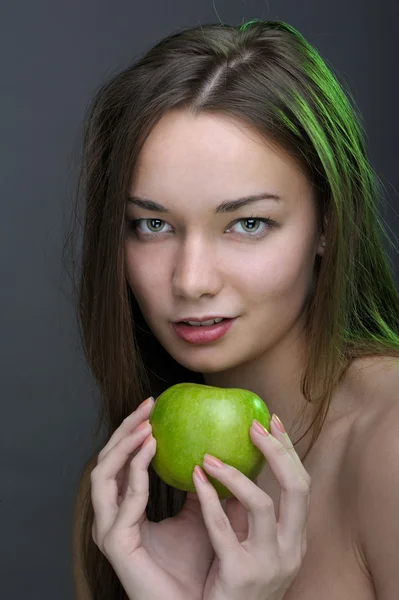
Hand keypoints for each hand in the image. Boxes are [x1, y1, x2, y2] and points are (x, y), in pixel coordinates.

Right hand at [90, 397, 214, 599]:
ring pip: (102, 474)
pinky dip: (135, 471)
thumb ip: (201, 488)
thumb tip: (215, 452)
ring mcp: (109, 529)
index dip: (132, 431)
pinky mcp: (115, 544)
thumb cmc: (198, 567)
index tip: (154, 406)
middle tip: (148, 404)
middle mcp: (112, 516)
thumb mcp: (202, 516)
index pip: (121, 460)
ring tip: (146, 424)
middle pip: (107, 460)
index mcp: (127, 509)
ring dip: (123, 445)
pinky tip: (150, 451)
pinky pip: (122, 500)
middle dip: (125, 428)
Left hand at [193, 416, 310, 599]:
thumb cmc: (234, 584)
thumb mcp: (251, 546)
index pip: (301, 485)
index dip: (288, 451)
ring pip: (263, 505)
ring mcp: (269, 564)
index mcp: (295, 539)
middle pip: (297, 488)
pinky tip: (195, 477)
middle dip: (278, 452)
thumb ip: (244, 512)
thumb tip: (226, 462)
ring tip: (210, 455)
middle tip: (254, 426)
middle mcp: (291, 550)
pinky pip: (222, 529)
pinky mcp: (240, 575)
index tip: (270, 422)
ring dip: (236, 474)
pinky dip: (208, 498)